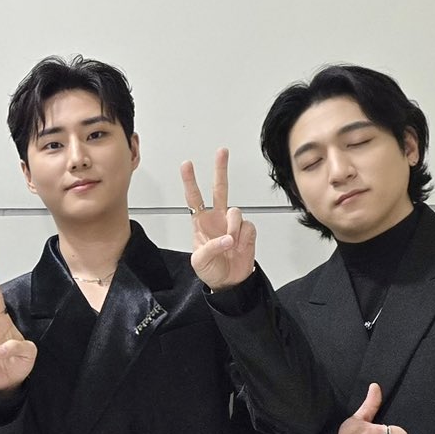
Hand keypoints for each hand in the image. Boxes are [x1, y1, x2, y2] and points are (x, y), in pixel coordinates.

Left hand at [182, 148, 256, 288]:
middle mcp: (217, 218)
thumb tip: (227, 238)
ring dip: (232, 228)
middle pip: (219, 189)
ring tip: (230, 244)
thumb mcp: (199, 262)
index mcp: (201, 222)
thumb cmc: (211, 270)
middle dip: (220, 169)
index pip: (194, 198)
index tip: (186, 164)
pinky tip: (240, 246)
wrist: (229, 282)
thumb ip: (209, 248)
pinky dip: (244, 237)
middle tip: (221, 151)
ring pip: (236, 211)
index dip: (190, 181)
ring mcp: (232, 223)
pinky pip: (248, 226)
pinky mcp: (247, 231)